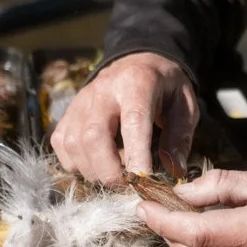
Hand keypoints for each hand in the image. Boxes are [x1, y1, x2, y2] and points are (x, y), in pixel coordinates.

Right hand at [49, 52, 197, 184]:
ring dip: (94, 170)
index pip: (133, 120)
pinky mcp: (68, 113)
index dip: (136, 154)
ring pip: (75, 144)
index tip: (143, 179)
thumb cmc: (164, 87)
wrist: (138, 61)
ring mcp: (81, 101)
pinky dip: (76, 163)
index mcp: (137, 83)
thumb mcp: (184, 104)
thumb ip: (179, 136)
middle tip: (129, 185)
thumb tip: (173, 170)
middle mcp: (103, 90)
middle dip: (110, 170)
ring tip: (116, 174)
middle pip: (94, 136)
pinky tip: (97, 164)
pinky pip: (62, 144)